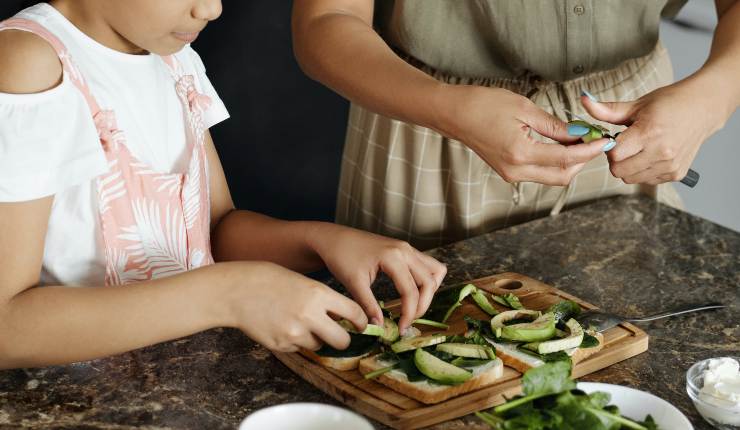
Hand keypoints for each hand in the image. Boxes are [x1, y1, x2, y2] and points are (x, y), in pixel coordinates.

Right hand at [221, 261, 366, 351]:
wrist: (236, 291)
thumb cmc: (270, 281)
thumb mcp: (303, 282)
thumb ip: (324, 300)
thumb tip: (343, 319)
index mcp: (318, 294)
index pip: (354, 313)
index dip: (361, 322)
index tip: (361, 325)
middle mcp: (309, 315)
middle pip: (342, 340)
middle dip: (343, 339)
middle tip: (338, 334)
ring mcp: (295, 333)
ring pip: (319, 346)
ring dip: (316, 339)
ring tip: (298, 321)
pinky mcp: (282, 345)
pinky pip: (299, 349)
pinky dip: (296, 341)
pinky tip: (283, 325)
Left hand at [306, 223, 446, 330]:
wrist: (334, 238)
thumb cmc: (341, 257)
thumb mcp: (353, 283)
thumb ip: (369, 305)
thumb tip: (380, 326)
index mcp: (393, 257)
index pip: (411, 291)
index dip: (409, 313)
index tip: (401, 329)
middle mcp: (405, 250)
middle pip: (429, 281)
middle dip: (423, 305)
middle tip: (408, 321)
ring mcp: (407, 248)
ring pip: (435, 270)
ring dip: (429, 290)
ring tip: (414, 306)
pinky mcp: (405, 250)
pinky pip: (427, 265)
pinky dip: (426, 280)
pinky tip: (412, 292)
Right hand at [439, 85, 611, 185]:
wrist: (454, 114)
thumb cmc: (483, 105)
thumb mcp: (524, 109)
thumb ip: (555, 126)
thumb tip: (581, 134)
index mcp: (521, 154)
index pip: (566, 158)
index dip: (590, 150)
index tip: (605, 140)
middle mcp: (516, 170)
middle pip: (562, 176)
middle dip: (582, 161)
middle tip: (594, 140)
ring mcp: (511, 174)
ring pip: (552, 177)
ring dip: (569, 162)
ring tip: (579, 139)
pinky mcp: (509, 172)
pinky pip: (540, 173)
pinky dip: (554, 162)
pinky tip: (560, 144)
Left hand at [580, 79, 728, 184]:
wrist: (704, 108)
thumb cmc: (669, 103)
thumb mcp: (637, 104)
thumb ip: (607, 109)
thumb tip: (583, 100)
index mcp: (649, 133)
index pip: (613, 155)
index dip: (609, 147)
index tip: (616, 137)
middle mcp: (661, 153)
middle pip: (619, 171)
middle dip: (616, 159)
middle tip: (626, 144)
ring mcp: (670, 166)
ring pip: (630, 179)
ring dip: (629, 166)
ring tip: (639, 148)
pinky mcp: (676, 174)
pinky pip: (646, 180)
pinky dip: (643, 171)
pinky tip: (651, 155)